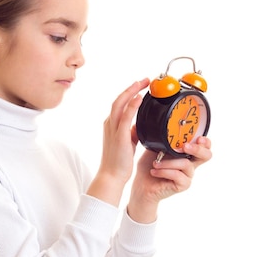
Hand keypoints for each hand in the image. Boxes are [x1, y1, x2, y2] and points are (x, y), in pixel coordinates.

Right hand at [86, 78, 149, 206]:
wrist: (112, 176)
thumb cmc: (119, 161)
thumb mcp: (128, 142)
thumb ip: (132, 131)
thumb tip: (140, 125)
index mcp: (112, 124)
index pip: (120, 104)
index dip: (130, 93)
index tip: (141, 86)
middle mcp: (110, 123)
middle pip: (119, 99)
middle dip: (132, 87)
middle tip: (146, 80)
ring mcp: (113, 128)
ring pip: (120, 103)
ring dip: (132, 91)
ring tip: (143, 83)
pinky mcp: (119, 135)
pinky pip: (125, 116)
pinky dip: (132, 105)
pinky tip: (139, 97)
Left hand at [127, 135, 211, 222]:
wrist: (142, 184)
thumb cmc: (149, 166)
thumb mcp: (154, 148)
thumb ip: (160, 138)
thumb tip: (154, 123)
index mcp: (186, 153)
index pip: (204, 145)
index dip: (205, 141)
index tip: (198, 137)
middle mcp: (190, 163)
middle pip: (207, 155)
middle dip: (198, 149)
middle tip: (185, 146)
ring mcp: (188, 175)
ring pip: (186, 164)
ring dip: (168, 162)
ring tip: (155, 163)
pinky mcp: (183, 185)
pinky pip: (177, 175)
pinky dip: (164, 171)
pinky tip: (154, 171)